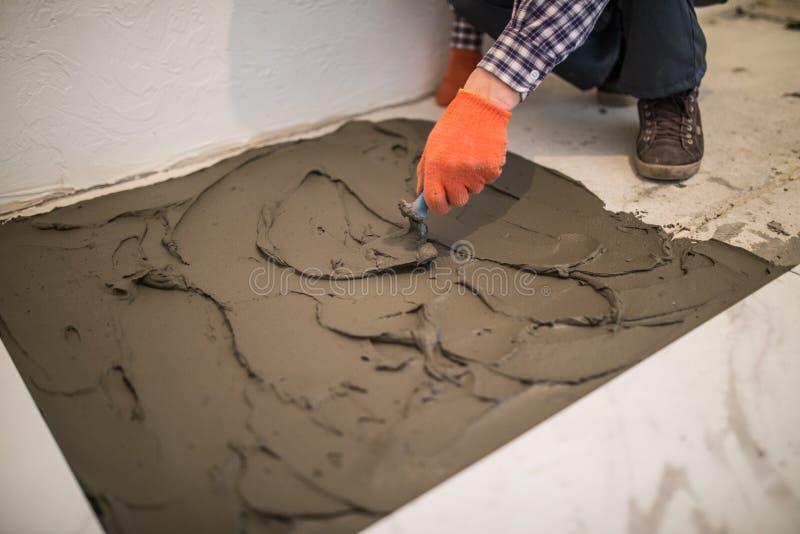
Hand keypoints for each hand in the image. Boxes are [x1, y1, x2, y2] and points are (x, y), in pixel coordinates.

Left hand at [417, 68, 518, 213]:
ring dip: (472, 179)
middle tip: (458, 174)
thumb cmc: (453, 126)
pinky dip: (485, 171)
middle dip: (457, 192)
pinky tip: (481, 153)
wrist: (479, 109)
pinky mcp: (491, 170)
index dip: (439, 207)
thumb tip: (421, 196)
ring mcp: (474, 173)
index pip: (436, 203)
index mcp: (436, 168)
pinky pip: (488, 180)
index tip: (441, 203)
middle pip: (458, 201)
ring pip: (474, 191)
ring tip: (470, 156)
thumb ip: (424, 173)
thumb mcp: (431, 147)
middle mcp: (454, 174)